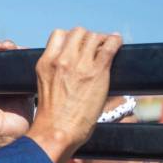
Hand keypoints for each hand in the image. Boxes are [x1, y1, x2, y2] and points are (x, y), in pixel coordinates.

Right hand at [26, 27, 121, 162]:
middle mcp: (62, 59)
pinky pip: (109, 47)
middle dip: (87, 37)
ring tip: (106, 48)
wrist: (57, 130)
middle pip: (78, 32)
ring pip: (93, 36)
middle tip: (94, 48)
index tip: (78, 46)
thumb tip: (69, 68)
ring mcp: (79, 64)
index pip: (59, 34)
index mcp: (46, 62)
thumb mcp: (44, 84)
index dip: (71, 38)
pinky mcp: (97, 72)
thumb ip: (54, 71)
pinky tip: (118, 42)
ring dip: (101, 40)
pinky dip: (115, 41)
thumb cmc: (52, 115)